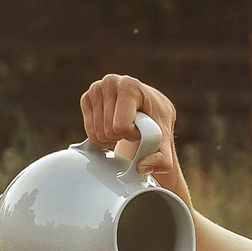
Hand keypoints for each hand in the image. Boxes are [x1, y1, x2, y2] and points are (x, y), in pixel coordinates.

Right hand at [79, 74, 191, 209]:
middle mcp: (111, 82)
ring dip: (111, 138)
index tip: (142, 128)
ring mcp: (96, 88)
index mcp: (129, 86)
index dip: (133, 135)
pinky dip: (100, 136)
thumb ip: (162, 160)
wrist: (150, 111)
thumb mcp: (165, 142)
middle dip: (121, 137)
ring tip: (123, 128)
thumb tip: (142, 167)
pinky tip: (112, 126)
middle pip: (107, 131)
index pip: (121, 126)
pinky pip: (89, 131)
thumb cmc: (157, 123)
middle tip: (133, 129)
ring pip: (97, 133)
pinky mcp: (86, 98)